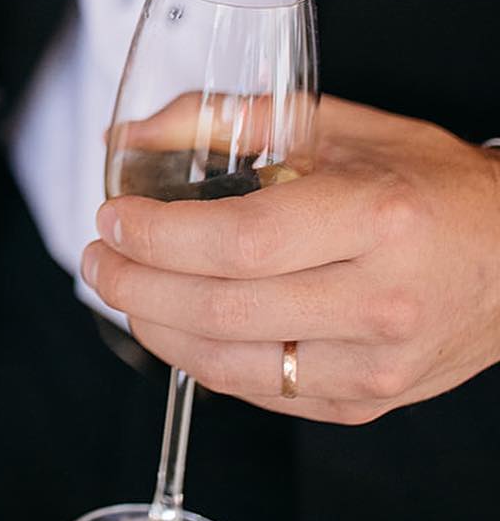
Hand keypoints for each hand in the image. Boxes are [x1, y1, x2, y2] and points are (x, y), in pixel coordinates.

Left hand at [80, 96, 499, 423]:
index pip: (242, 241)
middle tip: (97, 256)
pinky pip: (264, 394)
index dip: (161, 235)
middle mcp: (380, 299)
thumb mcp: (331, 123)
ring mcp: (377, 364)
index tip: (113, 215)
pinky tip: (176, 326)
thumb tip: (130, 133)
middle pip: (224, 308)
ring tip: (120, 290)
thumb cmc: (423, 180)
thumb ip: (223, 119)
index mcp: (374, 218)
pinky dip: (204, 361)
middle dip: (136, 285)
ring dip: (156, 330)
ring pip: (234, 365)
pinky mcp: (369, 401)